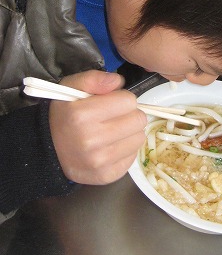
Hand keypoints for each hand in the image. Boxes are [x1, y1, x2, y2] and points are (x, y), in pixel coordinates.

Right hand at [49, 70, 146, 184]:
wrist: (48, 149)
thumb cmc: (64, 115)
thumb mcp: (71, 88)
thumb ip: (94, 79)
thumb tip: (118, 81)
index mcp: (82, 115)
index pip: (129, 101)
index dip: (121, 99)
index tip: (112, 103)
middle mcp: (91, 140)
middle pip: (138, 120)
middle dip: (129, 115)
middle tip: (115, 117)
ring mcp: (100, 161)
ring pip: (139, 138)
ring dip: (130, 132)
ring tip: (113, 131)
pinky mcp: (107, 175)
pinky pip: (133, 157)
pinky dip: (126, 150)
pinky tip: (111, 146)